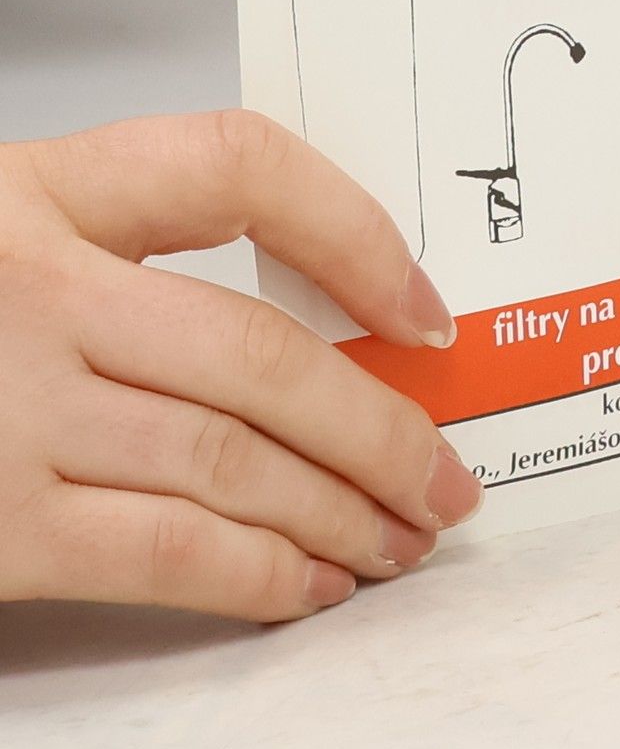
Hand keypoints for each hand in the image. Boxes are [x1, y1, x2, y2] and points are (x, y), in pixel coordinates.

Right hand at [0, 111, 483, 621]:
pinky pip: (163, 551)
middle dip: (381, 425)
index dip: (356, 232)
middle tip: (446, 471)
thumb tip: (325, 327)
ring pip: (233, 460)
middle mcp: (30, 290)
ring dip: (343, 508)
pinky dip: (258, 573)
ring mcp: (7, 409)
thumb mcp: (7, 242)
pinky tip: (311, 583)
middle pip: (262, 352)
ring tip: (402, 536)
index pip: (241, 165)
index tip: (425, 309)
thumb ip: (130, 258)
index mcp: (39, 190)